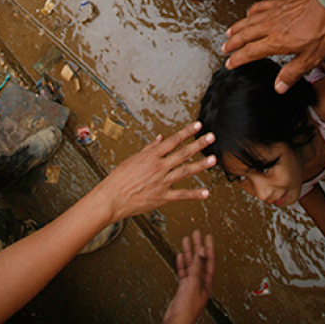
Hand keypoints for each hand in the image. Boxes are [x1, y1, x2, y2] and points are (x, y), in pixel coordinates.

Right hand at [99, 121, 215, 222]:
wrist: (111, 198)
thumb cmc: (119, 177)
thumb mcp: (133, 158)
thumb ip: (150, 148)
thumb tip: (160, 138)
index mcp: (151, 156)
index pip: (173, 140)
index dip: (187, 132)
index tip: (198, 125)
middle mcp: (158, 167)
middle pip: (183, 153)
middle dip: (199, 144)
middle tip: (211, 137)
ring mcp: (161, 183)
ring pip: (185, 172)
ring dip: (201, 166)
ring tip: (213, 160)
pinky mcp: (161, 198)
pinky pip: (181, 195)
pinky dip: (194, 194)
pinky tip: (206, 192)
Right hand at [160, 232, 214, 323]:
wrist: (177, 320)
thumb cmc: (187, 307)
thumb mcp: (194, 283)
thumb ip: (197, 266)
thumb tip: (202, 251)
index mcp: (208, 282)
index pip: (210, 260)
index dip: (209, 247)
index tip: (208, 236)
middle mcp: (201, 282)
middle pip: (200, 260)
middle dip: (198, 246)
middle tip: (197, 233)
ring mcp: (192, 284)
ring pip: (191, 264)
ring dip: (189, 252)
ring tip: (187, 240)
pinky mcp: (184, 288)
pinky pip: (184, 272)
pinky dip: (182, 263)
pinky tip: (181, 256)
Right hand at [222, 0, 324, 89]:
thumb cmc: (322, 28)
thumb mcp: (311, 58)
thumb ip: (293, 73)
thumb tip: (279, 87)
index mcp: (276, 42)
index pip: (250, 52)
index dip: (238, 59)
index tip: (229, 63)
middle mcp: (270, 27)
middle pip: (245, 36)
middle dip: (233, 44)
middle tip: (224, 48)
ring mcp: (273, 13)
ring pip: (248, 21)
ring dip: (237, 28)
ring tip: (229, 33)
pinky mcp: (279, 3)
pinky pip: (259, 7)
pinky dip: (251, 11)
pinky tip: (249, 13)